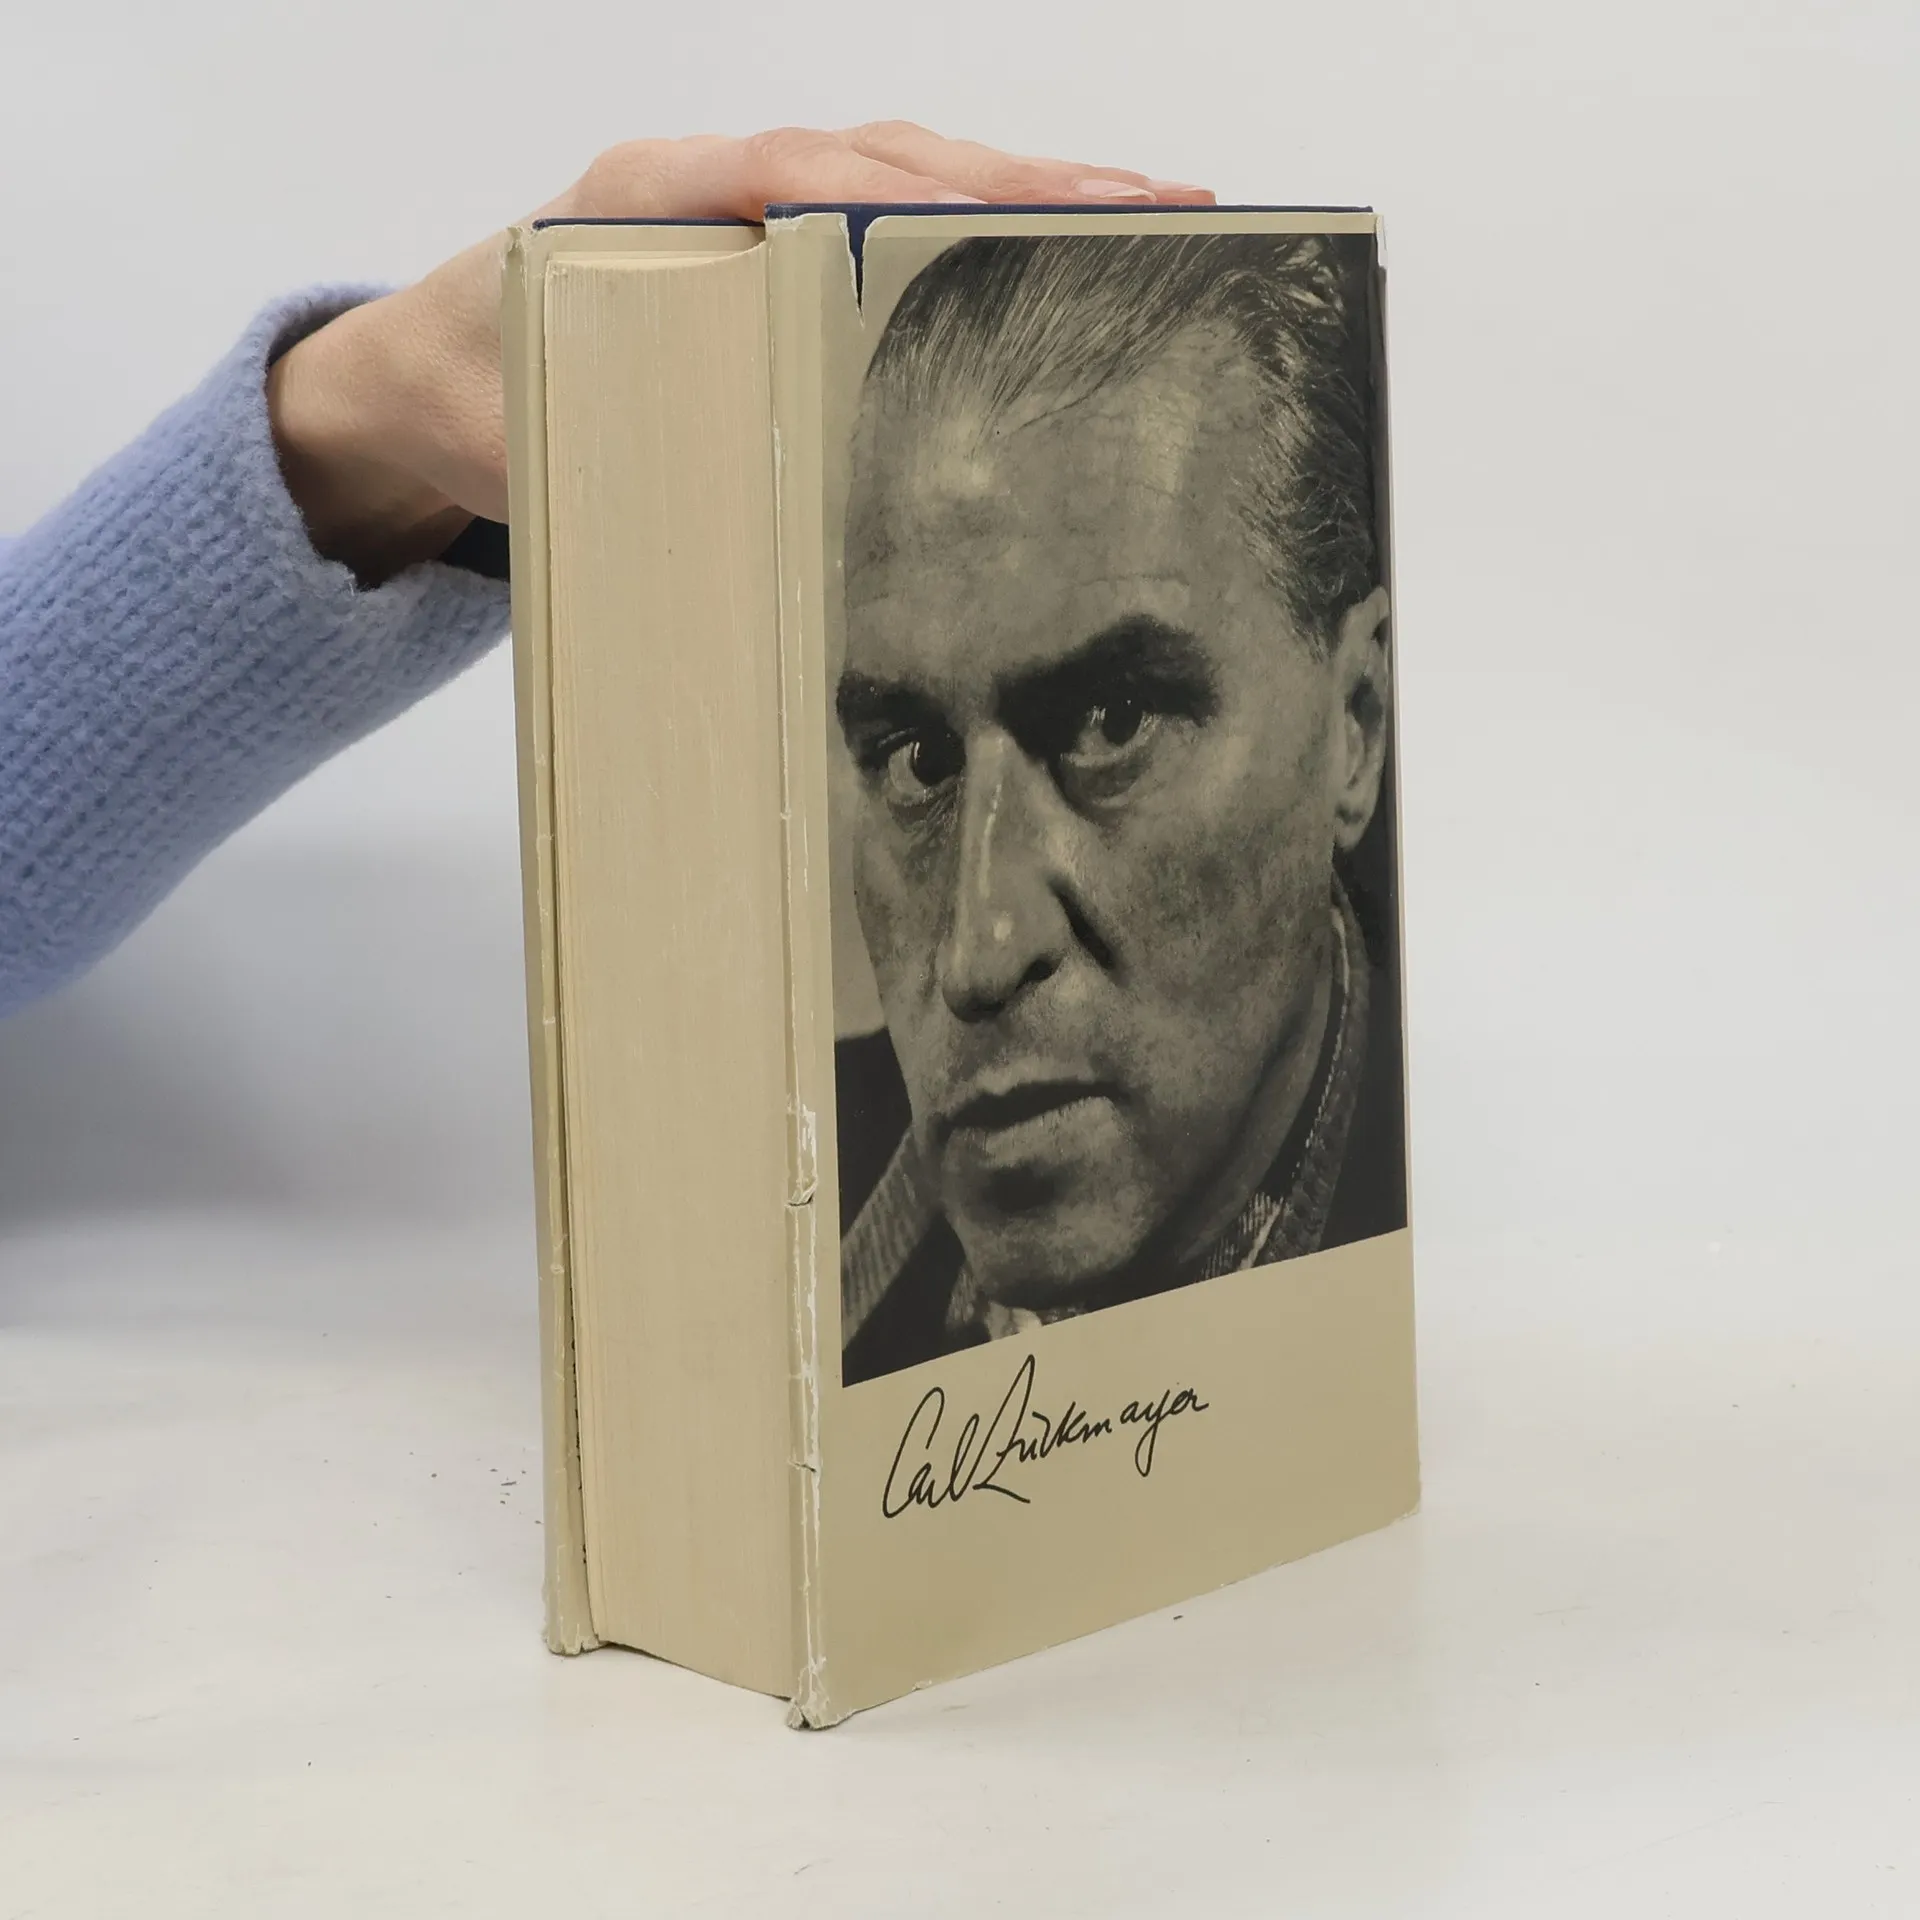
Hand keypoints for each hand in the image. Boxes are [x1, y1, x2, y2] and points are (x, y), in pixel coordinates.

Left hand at [268, 125, 1214, 585]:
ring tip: (1147, 215)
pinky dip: (974, 227)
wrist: (414, 372)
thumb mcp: (510, 430)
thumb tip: (701, 513)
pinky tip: (1055, 250)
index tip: (1004, 214)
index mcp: (639, 199)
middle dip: (1019, 179)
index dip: (902, 190)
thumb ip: (587, 451)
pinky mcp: (768, 244)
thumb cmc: (464, 392)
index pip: (792, 173)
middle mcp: (705, 182)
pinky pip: (883, 217)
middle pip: (879, 157)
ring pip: (898, 175)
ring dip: (1022, 193)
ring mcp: (745, 207)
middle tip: (1151, 203)